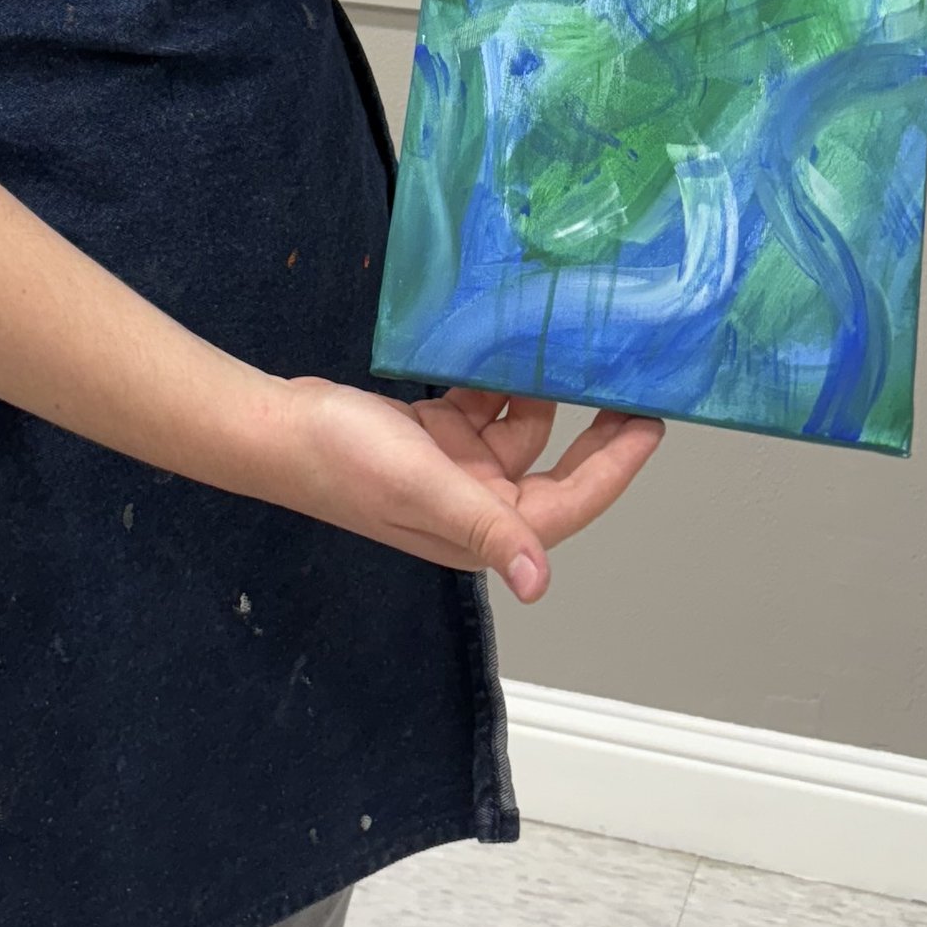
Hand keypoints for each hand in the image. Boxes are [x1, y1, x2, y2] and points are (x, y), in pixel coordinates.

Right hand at [268, 375, 663, 602]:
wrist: (277, 428)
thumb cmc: (347, 461)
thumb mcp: (424, 487)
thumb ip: (486, 525)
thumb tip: (538, 583)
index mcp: (481, 530)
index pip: (569, 505)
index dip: (614, 468)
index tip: (649, 424)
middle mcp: (476, 504)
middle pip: (554, 469)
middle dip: (594, 432)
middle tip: (630, 384)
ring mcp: (454, 470)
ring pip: (521, 429)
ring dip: (541, 391)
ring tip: (571, 343)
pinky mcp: (434, 437)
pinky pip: (484, 406)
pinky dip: (497, 379)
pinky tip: (509, 342)